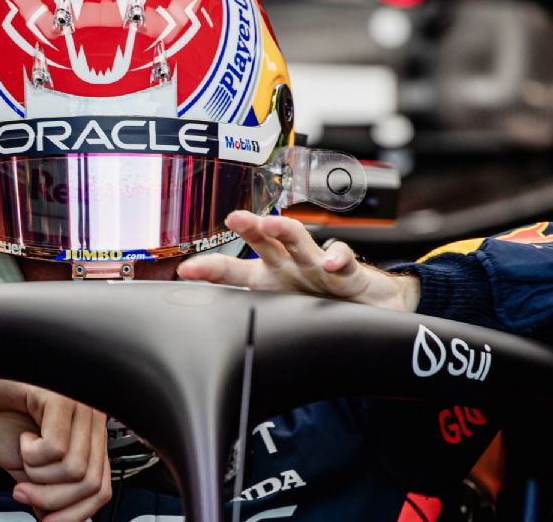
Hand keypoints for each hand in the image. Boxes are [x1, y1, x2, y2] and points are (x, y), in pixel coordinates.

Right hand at [0, 376, 110, 521]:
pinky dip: (32, 455)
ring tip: (23, 456)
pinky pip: (57, 448)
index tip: (46, 520)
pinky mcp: (62, 397)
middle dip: (52, 501)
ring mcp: (81, 405)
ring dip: (39, 477)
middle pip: (91, 484)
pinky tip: (24, 438)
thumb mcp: (26, 468)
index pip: (101, 487)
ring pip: (75, 470)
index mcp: (88, 433)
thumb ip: (49, 492)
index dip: (74, 514)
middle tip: (22, 492)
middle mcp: (92, 418)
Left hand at [177, 211, 419, 311]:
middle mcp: (288, 266)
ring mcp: (316, 266)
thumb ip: (250, 316)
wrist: (366, 308)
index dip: (209, 269)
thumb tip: (209, 335)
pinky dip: (336, 259)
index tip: (186, 270)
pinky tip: (329, 264)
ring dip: (285, 230)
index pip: (233, 270)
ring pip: (300, 241)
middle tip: (234, 217)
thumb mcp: (280, 312)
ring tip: (271, 223)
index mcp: (267, 278)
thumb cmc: (317, 303)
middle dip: (248, 228)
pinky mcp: (347, 273)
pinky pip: (343, 261)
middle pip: (265, 242)